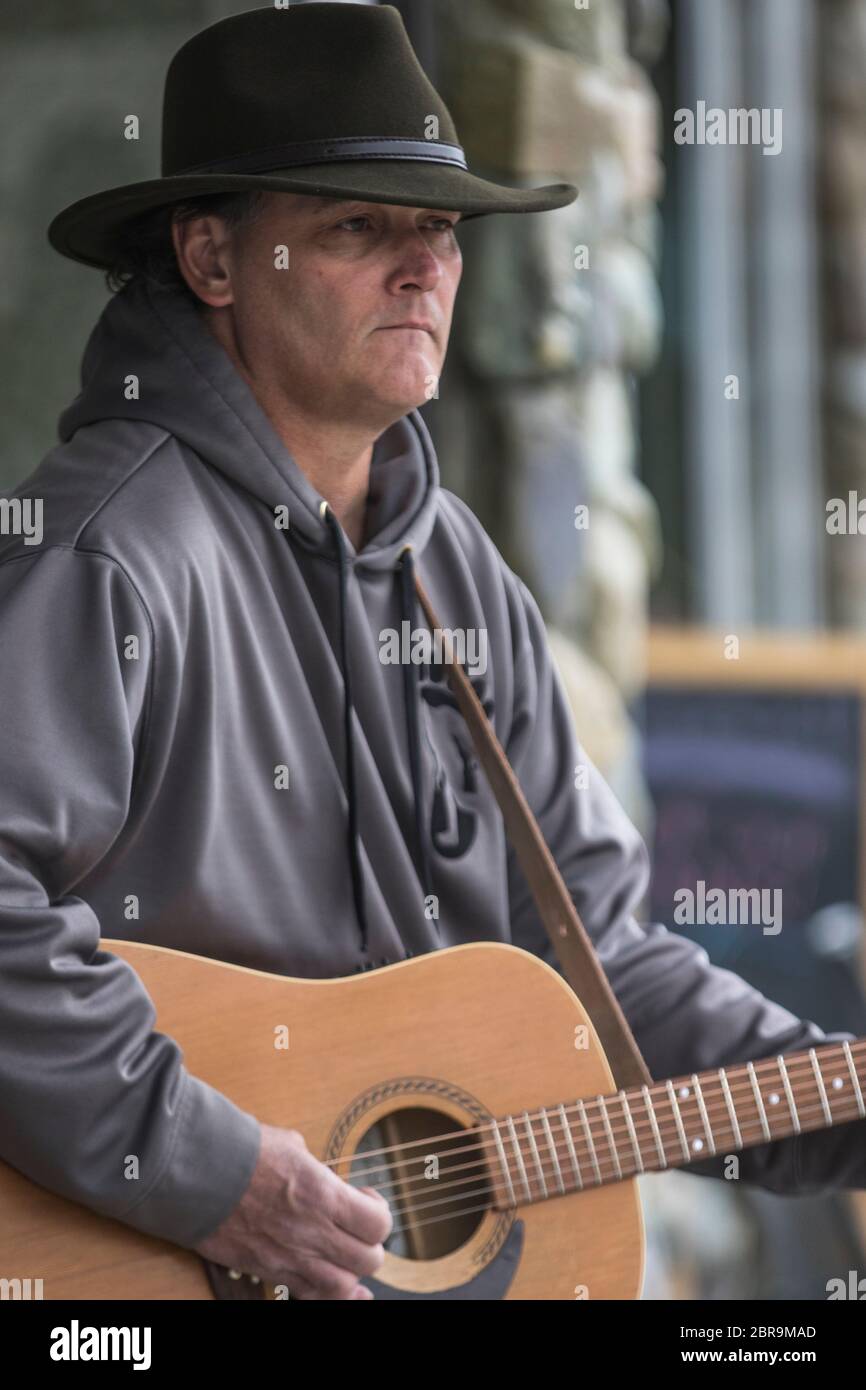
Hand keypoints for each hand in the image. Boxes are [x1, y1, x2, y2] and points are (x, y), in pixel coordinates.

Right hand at [193, 1122, 391, 1299]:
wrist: (197, 1172)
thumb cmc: (243, 1150)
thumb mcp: (293, 1147)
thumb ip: (317, 1171)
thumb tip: (325, 1179)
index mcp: (322, 1194)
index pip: (377, 1224)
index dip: (379, 1214)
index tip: (365, 1199)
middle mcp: (311, 1231)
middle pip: (368, 1259)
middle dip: (369, 1244)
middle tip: (356, 1227)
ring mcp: (289, 1256)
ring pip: (342, 1286)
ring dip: (350, 1272)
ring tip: (342, 1255)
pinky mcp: (267, 1269)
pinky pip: (308, 1294)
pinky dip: (324, 1291)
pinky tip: (330, 1282)